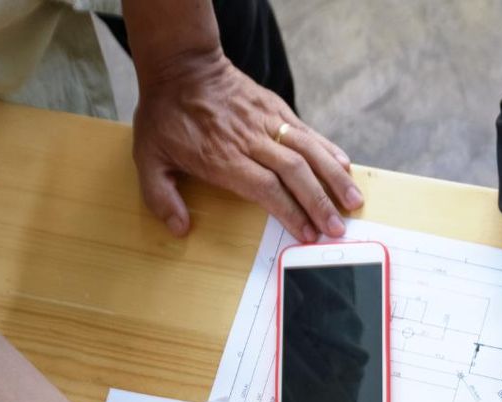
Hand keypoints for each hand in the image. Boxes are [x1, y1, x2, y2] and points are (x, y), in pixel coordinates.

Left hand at [133, 49, 362, 242]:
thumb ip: (161, 197)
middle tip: (337, 228)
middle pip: (294, 173)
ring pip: (308, 151)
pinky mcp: (275, 108)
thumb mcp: (148, 158)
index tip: (307, 234)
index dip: (290, 212)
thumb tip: (180, 228)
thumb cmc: (165, 115)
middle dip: (319, 203)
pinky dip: (329, 149)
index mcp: (223, 157)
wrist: (181, 66)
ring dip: (333, 178)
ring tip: (353, 202)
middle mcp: (250, 140)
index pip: (266, 188)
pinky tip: (345, 166)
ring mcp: (266, 121)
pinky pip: (307, 131)